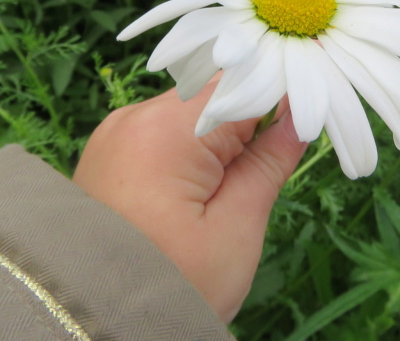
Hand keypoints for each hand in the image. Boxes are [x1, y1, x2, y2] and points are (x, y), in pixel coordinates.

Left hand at [73, 74, 307, 322]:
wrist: (89, 325)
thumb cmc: (169, 287)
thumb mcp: (236, 230)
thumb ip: (270, 162)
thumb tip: (298, 115)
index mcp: (166, 129)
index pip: (239, 83)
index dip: (280, 96)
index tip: (310, 117)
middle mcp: (133, 117)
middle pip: (212, 96)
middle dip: (247, 125)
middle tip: (269, 171)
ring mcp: (115, 135)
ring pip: (188, 117)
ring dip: (218, 142)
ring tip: (228, 195)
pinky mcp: (108, 156)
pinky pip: (161, 137)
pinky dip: (189, 154)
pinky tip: (199, 194)